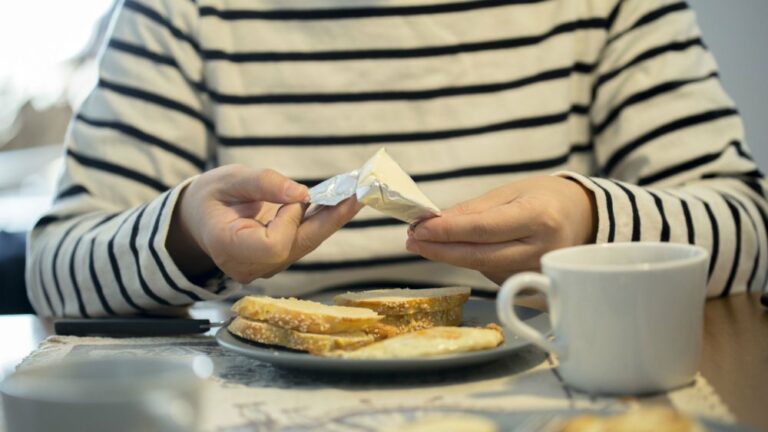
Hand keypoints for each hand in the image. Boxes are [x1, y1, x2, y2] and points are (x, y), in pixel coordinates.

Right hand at [167, 164, 361, 283]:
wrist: (199, 219)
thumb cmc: (210, 197)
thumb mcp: (229, 179)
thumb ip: (263, 183)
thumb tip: (302, 193)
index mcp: (229, 248)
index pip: (273, 245)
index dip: (288, 221)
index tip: (290, 198)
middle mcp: (249, 266)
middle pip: (298, 246)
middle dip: (329, 219)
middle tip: (358, 194)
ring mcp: (265, 267)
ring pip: (306, 243)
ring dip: (331, 218)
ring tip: (356, 194)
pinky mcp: (278, 260)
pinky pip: (304, 240)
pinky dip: (321, 220)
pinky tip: (341, 202)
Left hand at [406, 175, 595, 284]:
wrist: (583, 218)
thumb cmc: (544, 198)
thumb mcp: (511, 191)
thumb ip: (473, 210)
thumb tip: (434, 223)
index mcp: (539, 217)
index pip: (484, 229)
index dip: (447, 232)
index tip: (418, 228)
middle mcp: (543, 249)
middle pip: (480, 256)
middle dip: (440, 250)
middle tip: (411, 240)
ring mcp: (540, 273)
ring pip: (483, 269)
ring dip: (452, 256)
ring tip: (429, 240)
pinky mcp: (534, 288)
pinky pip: (493, 276)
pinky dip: (473, 263)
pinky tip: (463, 250)